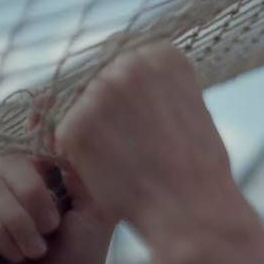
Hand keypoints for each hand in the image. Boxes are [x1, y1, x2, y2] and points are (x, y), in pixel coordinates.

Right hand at [0, 104, 117, 263]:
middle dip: (34, 191)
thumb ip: (82, 170)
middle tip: (54, 225)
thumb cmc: (80, 263)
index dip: (36, 125)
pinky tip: (18, 259)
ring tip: (39, 250)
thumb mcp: (95, 210)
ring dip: (21, 222)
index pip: (30, 141)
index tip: (44, 113)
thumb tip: (65, 128)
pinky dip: (2, 238)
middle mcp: (9, 192)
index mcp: (41, 181)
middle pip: (7, 160)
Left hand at [52, 40, 244, 245]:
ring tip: (119, 159)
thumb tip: (133, 86)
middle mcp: (130, 64)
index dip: (124, 86)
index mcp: (163, 55)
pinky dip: (79, 154)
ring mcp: (99, 93)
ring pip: (79, 106)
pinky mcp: (74, 125)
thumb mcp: (191, 108)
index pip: (125, 54)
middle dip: (105, 106)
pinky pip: (65, 135)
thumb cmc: (198, 168)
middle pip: (98, 76)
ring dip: (89, 128)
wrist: (190, 208)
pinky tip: (107, 172)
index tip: (133, 112)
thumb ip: (159, 88)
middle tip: (124, 141)